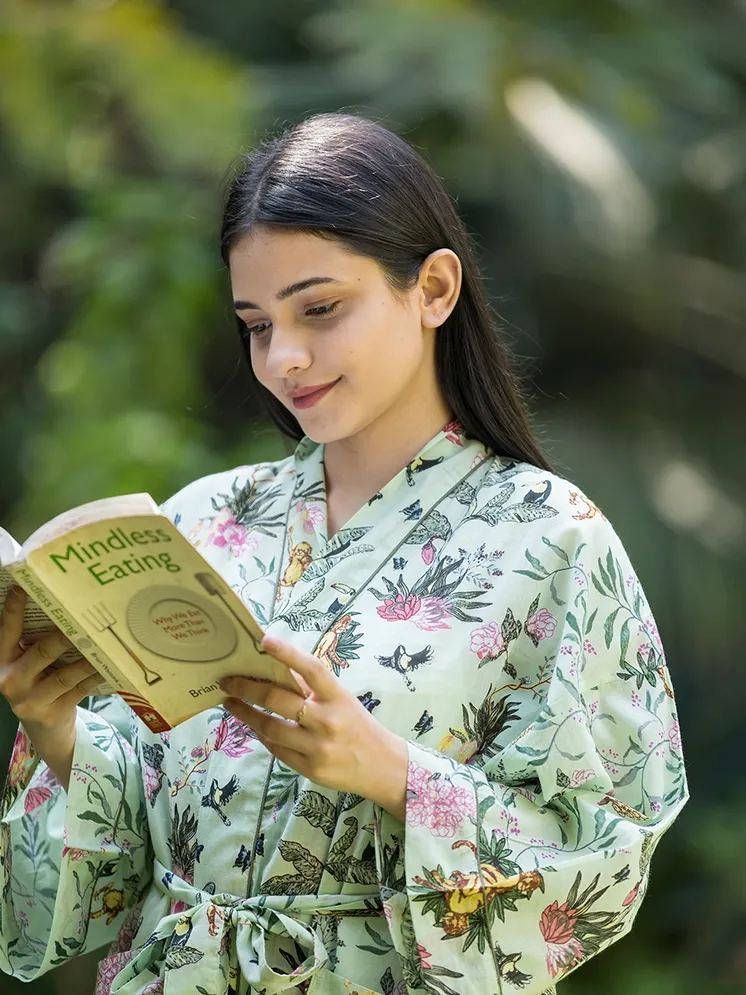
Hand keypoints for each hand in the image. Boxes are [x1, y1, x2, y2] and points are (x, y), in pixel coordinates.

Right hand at [0, 586, 103, 736]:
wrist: (44, 729)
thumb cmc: (38, 684)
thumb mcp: (27, 665)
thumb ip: (35, 643)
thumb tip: (65, 608)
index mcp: (2, 662)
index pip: (6, 631)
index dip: (13, 609)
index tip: (22, 587)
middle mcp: (11, 681)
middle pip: (42, 651)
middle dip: (65, 635)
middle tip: (83, 618)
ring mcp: (31, 700)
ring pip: (66, 674)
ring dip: (89, 658)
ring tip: (105, 643)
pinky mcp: (53, 713)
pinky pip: (80, 690)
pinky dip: (96, 676)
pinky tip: (110, 666)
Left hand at [220, 635, 408, 818]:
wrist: (383, 767)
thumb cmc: (358, 726)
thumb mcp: (342, 700)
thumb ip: (312, 688)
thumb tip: (276, 668)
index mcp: (338, 697)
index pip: (311, 669)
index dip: (287, 653)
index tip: (264, 640)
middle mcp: (327, 721)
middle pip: (278, 700)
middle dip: (247, 688)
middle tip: (227, 680)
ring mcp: (317, 747)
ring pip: (269, 727)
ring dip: (245, 713)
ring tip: (230, 702)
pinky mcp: (309, 768)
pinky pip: (276, 749)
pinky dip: (260, 734)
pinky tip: (251, 724)